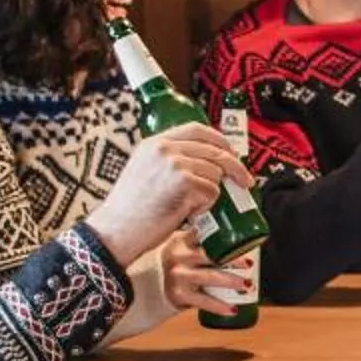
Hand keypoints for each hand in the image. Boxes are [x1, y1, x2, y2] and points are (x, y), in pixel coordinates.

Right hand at [86, 124, 245, 263]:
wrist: (116, 231)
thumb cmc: (131, 210)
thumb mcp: (144, 171)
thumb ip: (169, 161)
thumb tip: (207, 163)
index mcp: (155, 143)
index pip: (198, 129)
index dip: (220, 140)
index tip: (231, 152)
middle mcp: (165, 148)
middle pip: (215, 150)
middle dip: (235, 167)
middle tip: (244, 181)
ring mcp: (175, 163)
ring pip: (215, 174)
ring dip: (211, 194)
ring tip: (188, 207)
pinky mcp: (184, 182)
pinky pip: (212, 192)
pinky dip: (206, 206)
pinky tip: (186, 214)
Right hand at [159, 230, 253, 317]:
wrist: (150, 285)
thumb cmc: (175, 263)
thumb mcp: (182, 246)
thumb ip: (201, 239)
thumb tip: (235, 230)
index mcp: (182, 241)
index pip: (204, 234)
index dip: (222, 235)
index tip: (240, 236)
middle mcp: (179, 257)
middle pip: (211, 255)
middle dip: (232, 259)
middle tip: (249, 263)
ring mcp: (179, 276)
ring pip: (210, 277)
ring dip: (231, 281)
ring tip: (248, 284)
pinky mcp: (179, 295)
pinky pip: (204, 302)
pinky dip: (220, 307)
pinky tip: (233, 310)